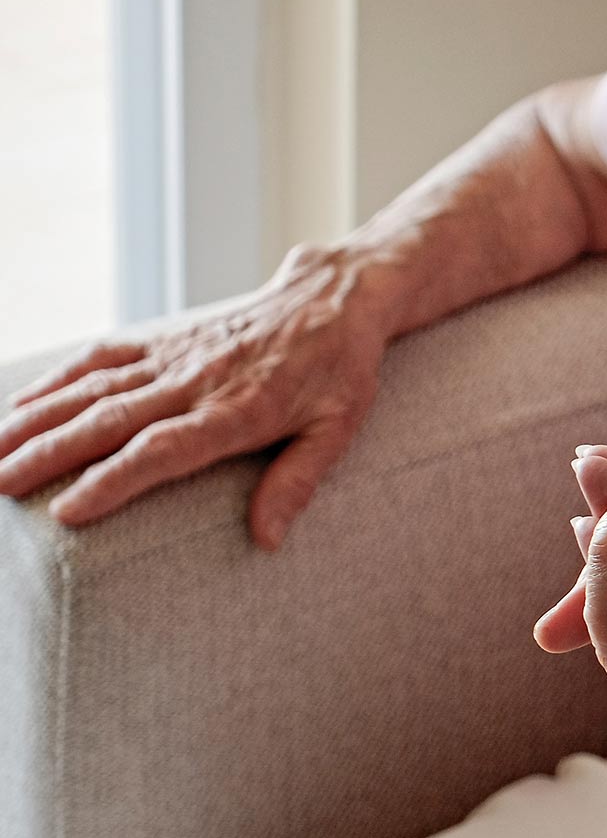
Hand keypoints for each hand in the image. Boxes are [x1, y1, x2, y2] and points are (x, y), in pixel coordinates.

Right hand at [0, 244, 390, 548]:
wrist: (334, 298)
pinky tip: (17, 404)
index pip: (164, 450)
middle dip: (49, 455)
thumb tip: (267, 539)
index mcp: (239, 411)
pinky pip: (102, 355)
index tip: (67, 512)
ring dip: (36, 418)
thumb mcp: (339, 428)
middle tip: (1, 486)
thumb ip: (299, 481)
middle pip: (111, 420)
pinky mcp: (166, 336)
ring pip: (92, 387)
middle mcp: (197, 381)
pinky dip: (56, 378)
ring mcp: (176, 355)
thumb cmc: (341, 372)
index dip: (114, 481)